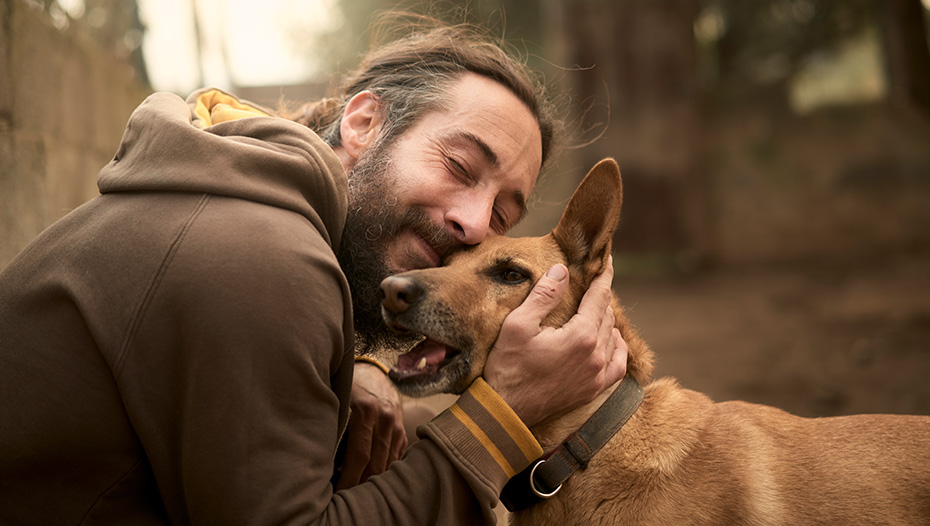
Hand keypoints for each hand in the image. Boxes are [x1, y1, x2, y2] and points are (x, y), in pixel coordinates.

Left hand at [334, 362, 407, 489]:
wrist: (372, 369)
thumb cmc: (347, 385)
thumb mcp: (336, 399)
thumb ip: (333, 425)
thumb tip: (318, 461)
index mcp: (366, 410)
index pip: (359, 455)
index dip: (349, 479)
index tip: (336, 494)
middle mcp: (386, 418)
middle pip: (376, 464)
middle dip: (361, 485)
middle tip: (347, 500)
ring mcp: (397, 424)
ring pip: (387, 463)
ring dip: (373, 481)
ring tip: (358, 494)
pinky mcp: (403, 430)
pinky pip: (396, 457)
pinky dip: (385, 470)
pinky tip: (372, 480)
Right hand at [483, 257, 627, 427]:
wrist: (506, 411)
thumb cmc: (507, 367)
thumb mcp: (518, 324)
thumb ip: (544, 295)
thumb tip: (563, 270)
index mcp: (581, 336)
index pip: (599, 297)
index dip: (603, 276)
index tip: (607, 260)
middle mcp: (596, 356)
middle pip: (607, 315)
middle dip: (600, 297)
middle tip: (592, 283)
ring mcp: (597, 376)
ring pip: (613, 337)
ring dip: (605, 320)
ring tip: (593, 309)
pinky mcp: (593, 390)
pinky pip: (618, 365)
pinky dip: (616, 348)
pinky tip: (608, 340)